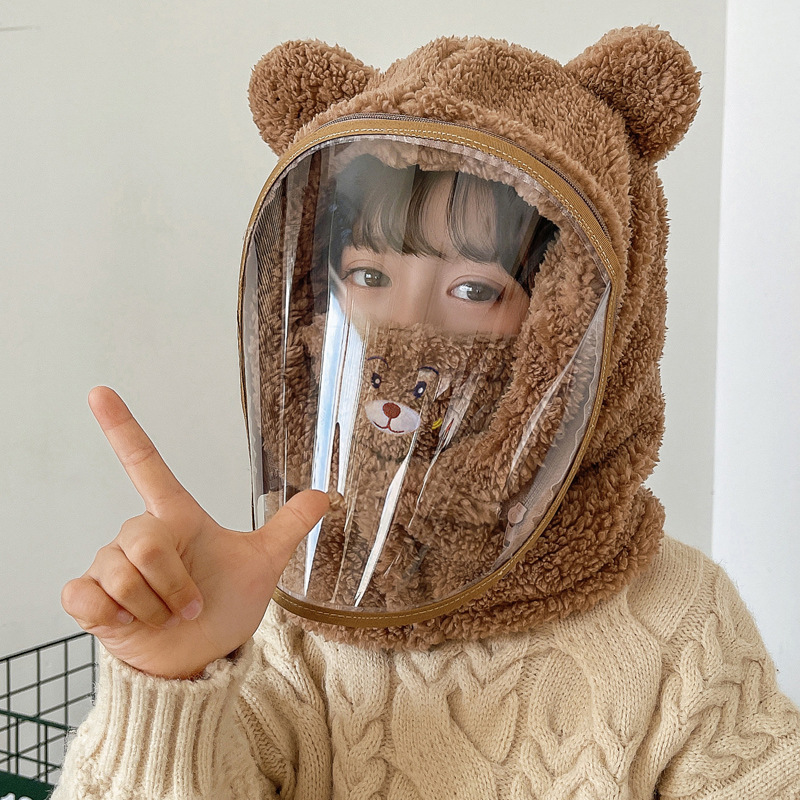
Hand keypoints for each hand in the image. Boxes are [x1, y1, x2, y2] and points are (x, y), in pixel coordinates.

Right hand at [61, 387, 327, 678]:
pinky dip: (112, 616)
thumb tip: (326, 494)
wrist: (201, 658)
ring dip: (154, 607)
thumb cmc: (226, 606)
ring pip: (121, 574)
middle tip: (192, 605)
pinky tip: (128, 623)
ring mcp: (111, 567)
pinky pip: (86, 596)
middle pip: (143, 540)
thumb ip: (288, 527)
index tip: (99, 392)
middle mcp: (140, 536)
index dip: (123, 429)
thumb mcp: (261, 564)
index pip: (145, 465)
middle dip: (174, 583)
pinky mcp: (89, 599)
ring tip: (166, 617)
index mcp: (177, 518)